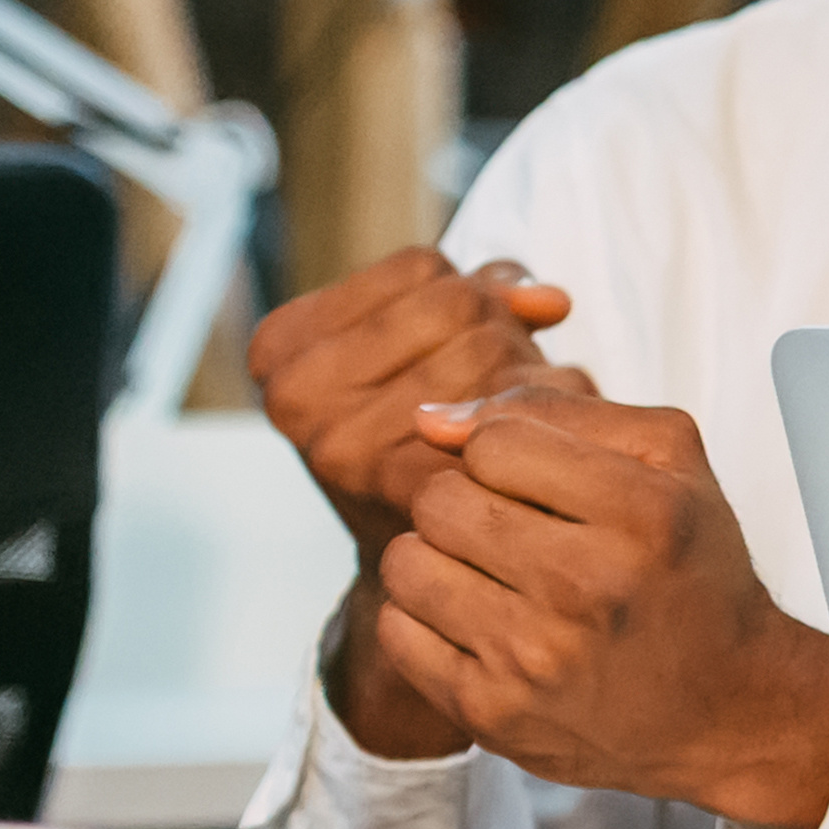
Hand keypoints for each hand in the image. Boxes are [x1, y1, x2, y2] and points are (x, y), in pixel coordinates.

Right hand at [253, 248, 585, 569]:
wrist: (424, 561)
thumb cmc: (433, 432)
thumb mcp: (425, 345)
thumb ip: (482, 294)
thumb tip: (548, 301)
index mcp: (280, 346)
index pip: (422, 267)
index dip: (475, 290)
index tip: (484, 332)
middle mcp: (295, 394)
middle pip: (460, 303)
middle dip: (505, 333)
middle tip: (502, 384)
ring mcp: (341, 442)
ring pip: (492, 348)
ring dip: (530, 374)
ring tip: (509, 419)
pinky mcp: (398, 487)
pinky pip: (508, 414)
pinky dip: (546, 423)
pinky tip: (535, 451)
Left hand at [370, 393, 828, 828]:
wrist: (721, 706)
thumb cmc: (688, 570)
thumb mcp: (670, 463)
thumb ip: (559, 412)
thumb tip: (430, 421)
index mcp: (646, 512)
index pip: (496, 443)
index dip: (503, 451)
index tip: (535, 480)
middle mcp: (591, 586)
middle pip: (440, 500)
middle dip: (465, 501)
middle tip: (511, 528)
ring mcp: (536, 657)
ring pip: (407, 562)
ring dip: (437, 558)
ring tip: (490, 574)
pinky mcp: (492, 712)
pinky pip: (397, 631)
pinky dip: (425, 619)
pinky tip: (478, 622)